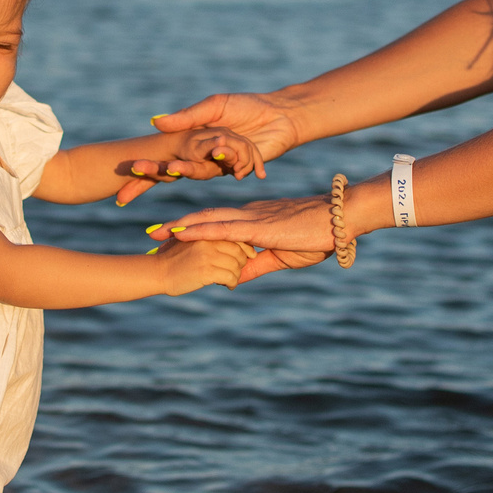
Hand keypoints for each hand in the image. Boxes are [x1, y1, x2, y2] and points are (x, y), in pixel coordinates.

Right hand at [118, 93, 303, 202]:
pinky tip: (241, 163)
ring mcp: (222, 164)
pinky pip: (234, 170)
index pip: (165, 155)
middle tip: (151, 174)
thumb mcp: (215, 105)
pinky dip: (238, 163)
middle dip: (157, 174)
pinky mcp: (241, 169)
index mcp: (194, 140)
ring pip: (205, 171)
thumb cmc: (247, 105)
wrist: (281, 115)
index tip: (130, 170)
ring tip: (210, 153)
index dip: (147, 167)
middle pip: (179, 169)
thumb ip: (187, 116)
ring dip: (202, 165)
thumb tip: (155, 121)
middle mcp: (205, 155)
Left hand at [148, 197, 335, 283]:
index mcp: (254, 219)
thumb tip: (235, 278)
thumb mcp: (282, 257)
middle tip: (152, 234)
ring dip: (180, 226)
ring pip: (207, 220)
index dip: (193, 229)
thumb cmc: (318, 235)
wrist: (340, 220)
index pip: (217, 223)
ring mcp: (251, 218)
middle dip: (177, 226)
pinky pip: (222, 228)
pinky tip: (181, 232)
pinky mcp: (258, 226)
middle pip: (205, 218)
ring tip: (156, 232)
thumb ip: (257, 265)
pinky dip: (198, 230)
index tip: (171, 238)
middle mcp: (247, 214)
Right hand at [150, 236, 253, 294]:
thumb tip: (229, 244)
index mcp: (205, 230)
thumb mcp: (190, 241)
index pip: (235, 235)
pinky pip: (230, 277)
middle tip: (236, 270)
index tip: (249, 255)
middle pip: (239, 251)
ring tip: (229, 280)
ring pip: (236, 265)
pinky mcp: (206, 270)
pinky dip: (232, 283)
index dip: (245, 246)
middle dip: (241, 262)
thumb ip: (207, 238)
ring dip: (236, 275)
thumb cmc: (172, 259)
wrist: (156, 272)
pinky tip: (227, 286)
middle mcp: (208, 240)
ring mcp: (207, 254)